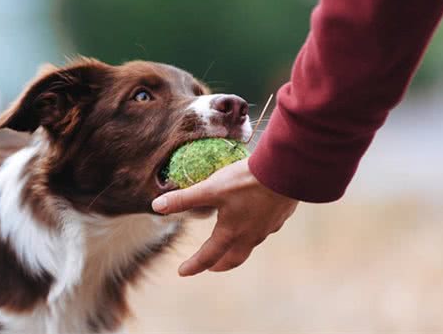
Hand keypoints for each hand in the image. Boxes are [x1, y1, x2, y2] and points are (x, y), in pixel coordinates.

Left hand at [152, 158, 297, 275]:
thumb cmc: (246, 181)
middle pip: (233, 259)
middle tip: (210, 266)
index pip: (208, 256)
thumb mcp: (210, 188)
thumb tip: (156, 205)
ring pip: (250, 245)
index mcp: (231, 233)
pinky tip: (254, 220)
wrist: (286, 171)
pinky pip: (264, 230)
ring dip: (237, 248)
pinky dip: (254, 231)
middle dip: (219, 264)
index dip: (193, 265)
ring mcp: (268, 228)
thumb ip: (184, 199)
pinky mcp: (280, 216)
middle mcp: (250, 236)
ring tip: (231, 243)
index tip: (182, 272)